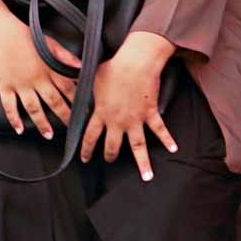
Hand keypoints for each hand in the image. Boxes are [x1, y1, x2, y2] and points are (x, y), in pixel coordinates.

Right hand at [0, 12, 78, 139]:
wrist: (0, 33)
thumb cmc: (26, 37)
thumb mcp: (51, 44)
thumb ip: (66, 57)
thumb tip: (82, 67)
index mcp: (50, 67)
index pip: (68, 87)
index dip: (78, 100)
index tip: (85, 110)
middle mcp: (36, 78)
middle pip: (54, 100)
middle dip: (64, 115)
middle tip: (72, 129)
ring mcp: (20, 84)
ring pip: (33, 107)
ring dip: (42, 122)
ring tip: (48, 135)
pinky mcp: (4, 86)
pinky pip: (9, 106)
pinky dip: (14, 119)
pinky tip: (19, 130)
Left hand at [79, 32, 176, 180]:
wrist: (136, 63)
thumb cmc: (113, 67)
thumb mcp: (91, 77)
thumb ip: (81, 86)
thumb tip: (66, 82)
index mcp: (101, 114)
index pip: (90, 137)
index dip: (86, 150)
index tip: (85, 159)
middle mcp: (117, 121)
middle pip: (113, 146)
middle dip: (110, 155)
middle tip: (110, 160)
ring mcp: (135, 119)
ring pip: (137, 146)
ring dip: (142, 162)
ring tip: (146, 176)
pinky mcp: (150, 113)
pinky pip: (160, 129)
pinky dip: (168, 139)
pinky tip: (173, 148)